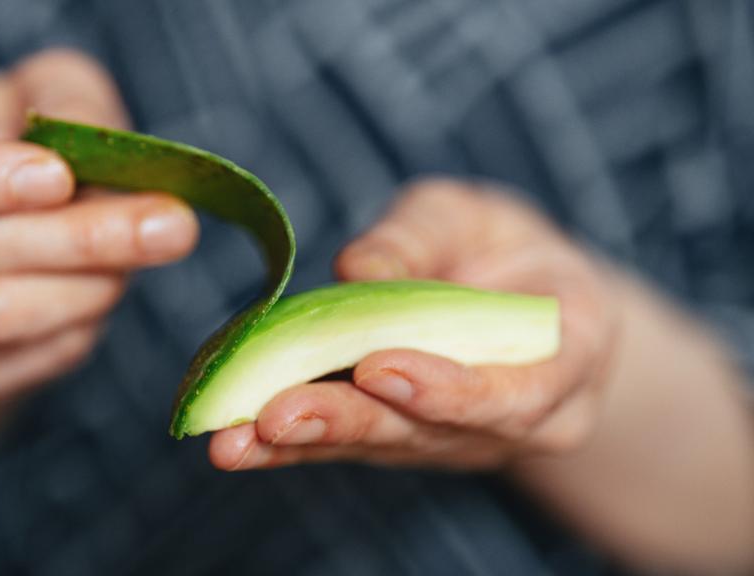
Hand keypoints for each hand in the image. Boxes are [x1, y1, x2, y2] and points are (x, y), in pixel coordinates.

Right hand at [0, 49, 198, 399]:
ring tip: (145, 251)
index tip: (59, 177)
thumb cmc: (21, 138)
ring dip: (88, 287)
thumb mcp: (47, 88)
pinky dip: (75, 329)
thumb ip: (70, 103)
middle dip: (80, 239)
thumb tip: (100, 154)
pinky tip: (101, 290)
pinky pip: (13, 363)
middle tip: (171, 225)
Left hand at [210, 179, 617, 469]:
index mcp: (564, 363)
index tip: (381, 368)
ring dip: (302, 444)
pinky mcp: (401, 439)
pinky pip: (347, 442)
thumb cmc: (500, 245)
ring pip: (379, 445)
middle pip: (431, 433)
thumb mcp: (472, 215)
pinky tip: (236, 443)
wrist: (519, 295)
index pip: (516, 394)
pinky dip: (288, 445)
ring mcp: (454, 439)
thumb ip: (422, 239)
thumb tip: (356, 266)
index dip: (450, 388)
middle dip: (349, 423)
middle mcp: (513, 422)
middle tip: (277, 417)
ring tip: (235, 441)